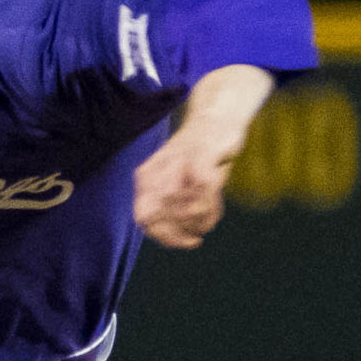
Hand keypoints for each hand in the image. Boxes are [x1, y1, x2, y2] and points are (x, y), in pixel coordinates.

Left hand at [134, 64, 274, 249]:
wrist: (216, 118)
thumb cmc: (197, 156)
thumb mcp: (178, 184)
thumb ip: (170, 209)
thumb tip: (169, 236)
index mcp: (146, 177)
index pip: (144, 218)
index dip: (164, 237)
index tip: (186, 242)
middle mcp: (158, 169)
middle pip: (161, 217)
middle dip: (180, 233)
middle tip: (196, 236)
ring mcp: (179, 162)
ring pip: (183, 207)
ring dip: (198, 221)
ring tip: (207, 221)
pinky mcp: (201, 155)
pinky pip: (203, 190)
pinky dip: (211, 207)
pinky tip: (215, 211)